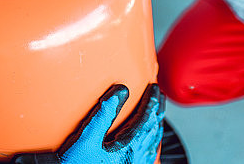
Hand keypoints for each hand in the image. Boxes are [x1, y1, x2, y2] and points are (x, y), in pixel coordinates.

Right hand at [12, 84, 164, 163]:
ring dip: (156, 125)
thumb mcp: (86, 139)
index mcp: (129, 148)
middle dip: (157, 110)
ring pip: (153, 143)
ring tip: (156, 114)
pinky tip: (146, 142)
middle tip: (158, 95)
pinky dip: (151, 141)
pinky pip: (148, 154)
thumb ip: (103, 114)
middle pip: (153, 130)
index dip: (151, 101)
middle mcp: (136, 159)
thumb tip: (121, 90)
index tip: (153, 87)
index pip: (146, 119)